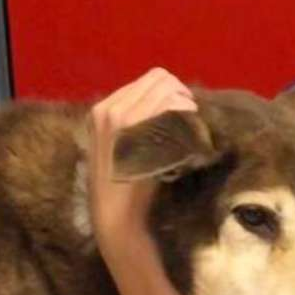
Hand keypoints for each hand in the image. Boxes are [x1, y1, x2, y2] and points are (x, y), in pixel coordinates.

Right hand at [88, 68, 196, 251]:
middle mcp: (109, 109)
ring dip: (186, 103)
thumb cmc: (121, 187)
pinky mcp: (140, 133)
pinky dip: (186, 116)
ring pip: (168, 89)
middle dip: (180, 92)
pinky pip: (172, 109)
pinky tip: (191, 133)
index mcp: (101, 110)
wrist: (115, 216)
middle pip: (159, 78)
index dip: (168, 91)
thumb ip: (132, 124)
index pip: (143, 81)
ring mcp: (124, 119)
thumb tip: (163, 105)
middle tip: (192, 112)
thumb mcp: (117, 148)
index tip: (181, 108)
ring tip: (193, 121)